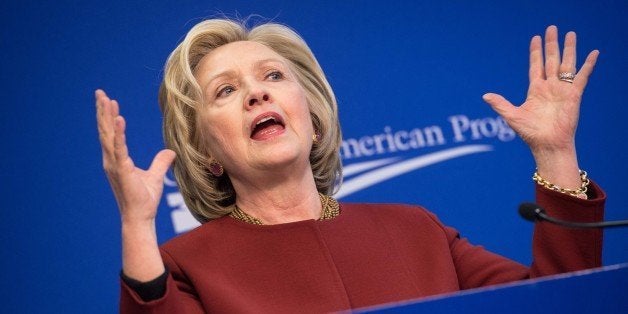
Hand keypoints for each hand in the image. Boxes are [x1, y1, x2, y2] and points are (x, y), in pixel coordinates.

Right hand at [96, 89, 175, 223]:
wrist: (140, 217)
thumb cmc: (144, 199)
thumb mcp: (155, 176)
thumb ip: (161, 162)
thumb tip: (170, 152)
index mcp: (116, 160)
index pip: (111, 133)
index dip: (108, 117)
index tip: (108, 100)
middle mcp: (111, 160)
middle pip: (105, 130)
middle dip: (102, 111)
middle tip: (99, 92)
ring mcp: (114, 165)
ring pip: (109, 136)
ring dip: (107, 117)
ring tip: (106, 99)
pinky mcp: (122, 170)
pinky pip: (119, 148)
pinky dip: (119, 133)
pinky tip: (119, 119)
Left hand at [483, 26, 598, 188]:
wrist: (547, 145)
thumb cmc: (530, 134)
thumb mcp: (512, 116)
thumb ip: (500, 104)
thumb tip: (485, 95)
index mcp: (535, 91)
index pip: (536, 66)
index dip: (536, 52)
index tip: (536, 38)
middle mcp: (549, 88)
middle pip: (551, 60)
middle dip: (551, 45)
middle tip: (552, 28)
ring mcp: (562, 91)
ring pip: (566, 65)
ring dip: (569, 49)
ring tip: (570, 34)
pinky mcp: (574, 96)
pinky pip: (582, 77)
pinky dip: (588, 65)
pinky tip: (592, 53)